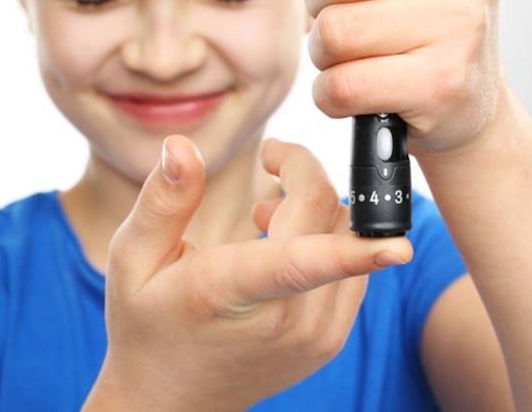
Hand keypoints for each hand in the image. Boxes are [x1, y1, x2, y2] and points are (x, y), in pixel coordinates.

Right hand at [84, 135, 411, 410]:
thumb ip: (163, 200)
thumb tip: (180, 145)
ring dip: (319, 209)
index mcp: (232, 294)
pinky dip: (330, 242)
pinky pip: (353, 269)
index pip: (302, 264)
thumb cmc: (146, 322)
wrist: (170, 401)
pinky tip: (284, 242)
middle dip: (306, 174)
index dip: (356, 251)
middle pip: (331, 220)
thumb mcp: (133, 259)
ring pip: (349, 239)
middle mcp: (286, 321)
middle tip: (270, 161)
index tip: (399, 245)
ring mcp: (315, 336)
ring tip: (265, 213)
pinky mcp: (330, 340)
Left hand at [306, 0, 503, 156]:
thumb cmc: (426, 9)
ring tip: (357, 54)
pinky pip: (343, 85)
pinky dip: (334, 94)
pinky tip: (361, 88)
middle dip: (320, 4)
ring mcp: (463, 24)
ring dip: (326, 53)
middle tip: (348, 17)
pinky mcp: (445, 84)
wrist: (468, 100)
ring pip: (333, 32)